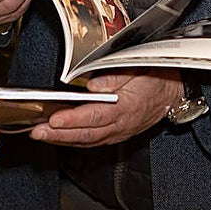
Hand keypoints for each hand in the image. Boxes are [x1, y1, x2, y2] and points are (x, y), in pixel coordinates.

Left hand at [28, 70, 185, 147]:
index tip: (54, 119)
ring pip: (87, 141)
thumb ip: (115, 76)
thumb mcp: (139, 68)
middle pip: (86, 134)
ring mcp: (119, 133)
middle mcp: (122, 125)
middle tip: (37, 132)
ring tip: (40, 134)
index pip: (95, 116)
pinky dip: (74, 141)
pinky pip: (93, 141)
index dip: (73, 119)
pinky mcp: (117, 135)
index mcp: (127, 107)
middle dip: (59, 134)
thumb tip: (92, 86)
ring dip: (62, 139)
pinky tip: (59, 137)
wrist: (174, 93)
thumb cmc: (156, 77)